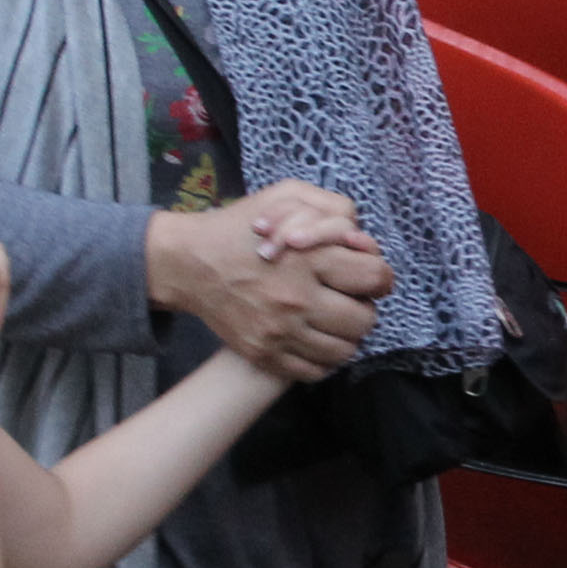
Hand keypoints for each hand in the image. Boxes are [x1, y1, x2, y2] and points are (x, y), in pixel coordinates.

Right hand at [148, 181, 388, 380]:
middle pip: (365, 320)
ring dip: (346, 336)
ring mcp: (280, 332)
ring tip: (331, 320)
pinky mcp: (264, 354)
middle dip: (363, 308)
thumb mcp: (286, 196)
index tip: (367, 276)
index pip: (375, 277)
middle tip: (347, 300)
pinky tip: (314, 339)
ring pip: (344, 351)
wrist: (188, 263)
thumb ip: (333, 210)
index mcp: (308, 258)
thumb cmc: (240, 227)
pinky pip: (315, 372)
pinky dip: (322, 360)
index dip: (378, 277)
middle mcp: (296, 298)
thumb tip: (362, 241)